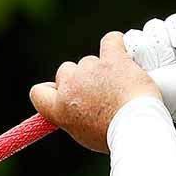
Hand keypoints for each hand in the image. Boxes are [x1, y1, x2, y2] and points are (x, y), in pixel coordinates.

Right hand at [29, 32, 159, 153]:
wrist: (136, 127)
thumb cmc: (115, 135)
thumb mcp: (85, 134)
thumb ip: (74, 117)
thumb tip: (76, 110)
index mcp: (59, 109)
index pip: (38, 92)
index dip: (52, 90)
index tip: (65, 92)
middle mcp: (70, 86)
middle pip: (66, 71)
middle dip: (81, 79)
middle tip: (101, 93)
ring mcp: (90, 69)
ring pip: (91, 61)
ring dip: (103, 69)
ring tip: (121, 87)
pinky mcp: (112, 58)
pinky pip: (111, 41)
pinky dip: (117, 47)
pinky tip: (125, 59)